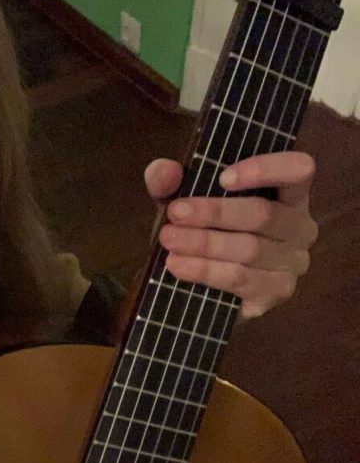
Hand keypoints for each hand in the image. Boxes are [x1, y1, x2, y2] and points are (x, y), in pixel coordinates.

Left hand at [143, 152, 317, 319]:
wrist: (202, 287)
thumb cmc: (203, 232)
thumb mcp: (182, 202)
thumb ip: (170, 183)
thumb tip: (162, 172)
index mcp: (287, 193)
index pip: (298, 170)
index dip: (265, 169)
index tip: (223, 177)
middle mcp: (299, 227)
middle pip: (263, 214)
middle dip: (214, 213)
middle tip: (175, 214)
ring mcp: (293, 263)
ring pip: (250, 249)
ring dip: (204, 244)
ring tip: (169, 240)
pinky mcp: (277, 292)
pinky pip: (241, 279)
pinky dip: (206, 271)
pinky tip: (178, 266)